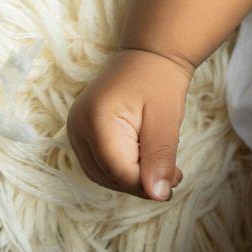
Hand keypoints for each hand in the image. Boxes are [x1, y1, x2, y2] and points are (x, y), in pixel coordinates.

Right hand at [64, 47, 192, 200]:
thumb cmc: (159, 81)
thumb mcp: (166, 119)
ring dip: (132, 179)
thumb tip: (159, 196)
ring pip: (101, 173)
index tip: (176, 182)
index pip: (117, 169)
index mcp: (96, 120)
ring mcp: (75, 130)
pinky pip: (100, 163)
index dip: (145, 183)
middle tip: (174, 178)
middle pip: (107, 175)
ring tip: (164, 171)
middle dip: (141, 183)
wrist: (149, 54)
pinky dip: (123, 169)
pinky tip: (147, 162)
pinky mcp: (82, 133)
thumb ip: (160, 157)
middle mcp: (77, 127)